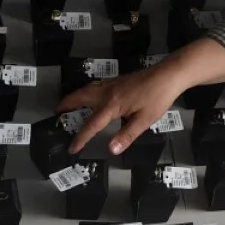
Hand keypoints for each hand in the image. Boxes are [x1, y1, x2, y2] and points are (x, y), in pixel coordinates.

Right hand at [57, 65, 183, 154]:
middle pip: (81, 97)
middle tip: (56, 112)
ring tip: (68, 103)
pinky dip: (86, 91)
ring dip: (75, 96)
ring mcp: (113, 84)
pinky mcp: (118, 80)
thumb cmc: (157, 98)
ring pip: (87, 89)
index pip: (92, 125)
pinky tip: (91, 94)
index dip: (81, 138)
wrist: (168, 75)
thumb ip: (127, 135)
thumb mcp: (145, 120)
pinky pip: (95, 85)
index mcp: (112, 105)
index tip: (72, 149)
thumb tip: (110, 149)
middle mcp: (108, 92)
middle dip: (67, 104)